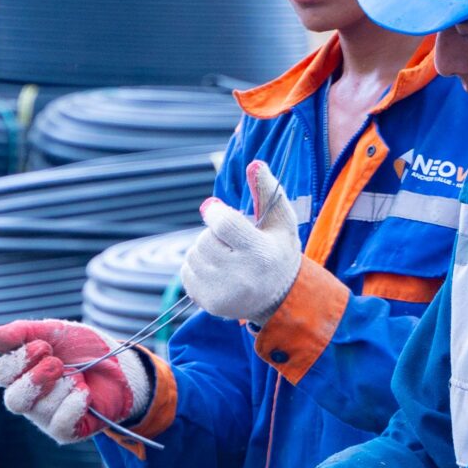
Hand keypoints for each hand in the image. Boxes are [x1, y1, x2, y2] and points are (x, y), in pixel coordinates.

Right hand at [0, 319, 151, 444]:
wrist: (120, 365)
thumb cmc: (84, 348)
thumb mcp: (54, 331)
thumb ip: (22, 332)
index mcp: (21, 373)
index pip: (1, 374)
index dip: (19, 360)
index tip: (43, 346)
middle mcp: (29, 398)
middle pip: (13, 400)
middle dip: (36, 379)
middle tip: (59, 364)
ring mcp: (46, 417)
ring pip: (40, 410)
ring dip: (64, 387)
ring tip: (80, 377)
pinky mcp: (65, 431)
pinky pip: (59, 424)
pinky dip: (74, 405)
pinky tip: (86, 394)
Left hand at [180, 161, 304, 324]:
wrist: (281, 299)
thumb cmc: (279, 253)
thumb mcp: (281, 222)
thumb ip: (267, 191)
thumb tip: (254, 164)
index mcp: (260, 252)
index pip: (222, 223)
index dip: (214, 212)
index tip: (216, 211)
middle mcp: (241, 275)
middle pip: (205, 240)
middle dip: (213, 234)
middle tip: (230, 242)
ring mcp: (223, 292)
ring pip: (193, 255)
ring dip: (204, 250)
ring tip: (225, 257)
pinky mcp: (210, 304)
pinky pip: (186, 273)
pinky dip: (196, 268)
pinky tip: (216, 272)